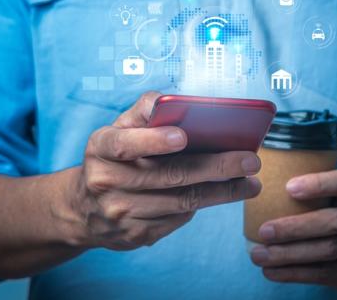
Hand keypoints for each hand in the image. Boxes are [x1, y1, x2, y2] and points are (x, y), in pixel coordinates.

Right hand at [63, 92, 261, 249]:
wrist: (84, 208)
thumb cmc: (113, 157)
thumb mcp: (118, 129)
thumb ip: (144, 111)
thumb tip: (178, 101)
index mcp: (101, 148)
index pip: (124, 144)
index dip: (153, 141)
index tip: (183, 136)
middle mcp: (107, 182)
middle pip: (168, 176)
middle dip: (215, 168)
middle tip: (250, 160)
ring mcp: (121, 213)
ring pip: (181, 202)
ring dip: (222, 192)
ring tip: (251, 183)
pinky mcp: (135, 235)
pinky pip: (177, 219)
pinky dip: (204, 205)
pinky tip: (223, 195)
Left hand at [250, 170, 336, 291]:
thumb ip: (316, 190)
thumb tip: (262, 184)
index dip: (320, 184)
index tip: (289, 187)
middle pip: (335, 222)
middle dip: (296, 227)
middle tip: (264, 230)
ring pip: (327, 251)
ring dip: (288, 254)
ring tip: (258, 254)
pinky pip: (322, 274)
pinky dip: (292, 273)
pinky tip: (269, 270)